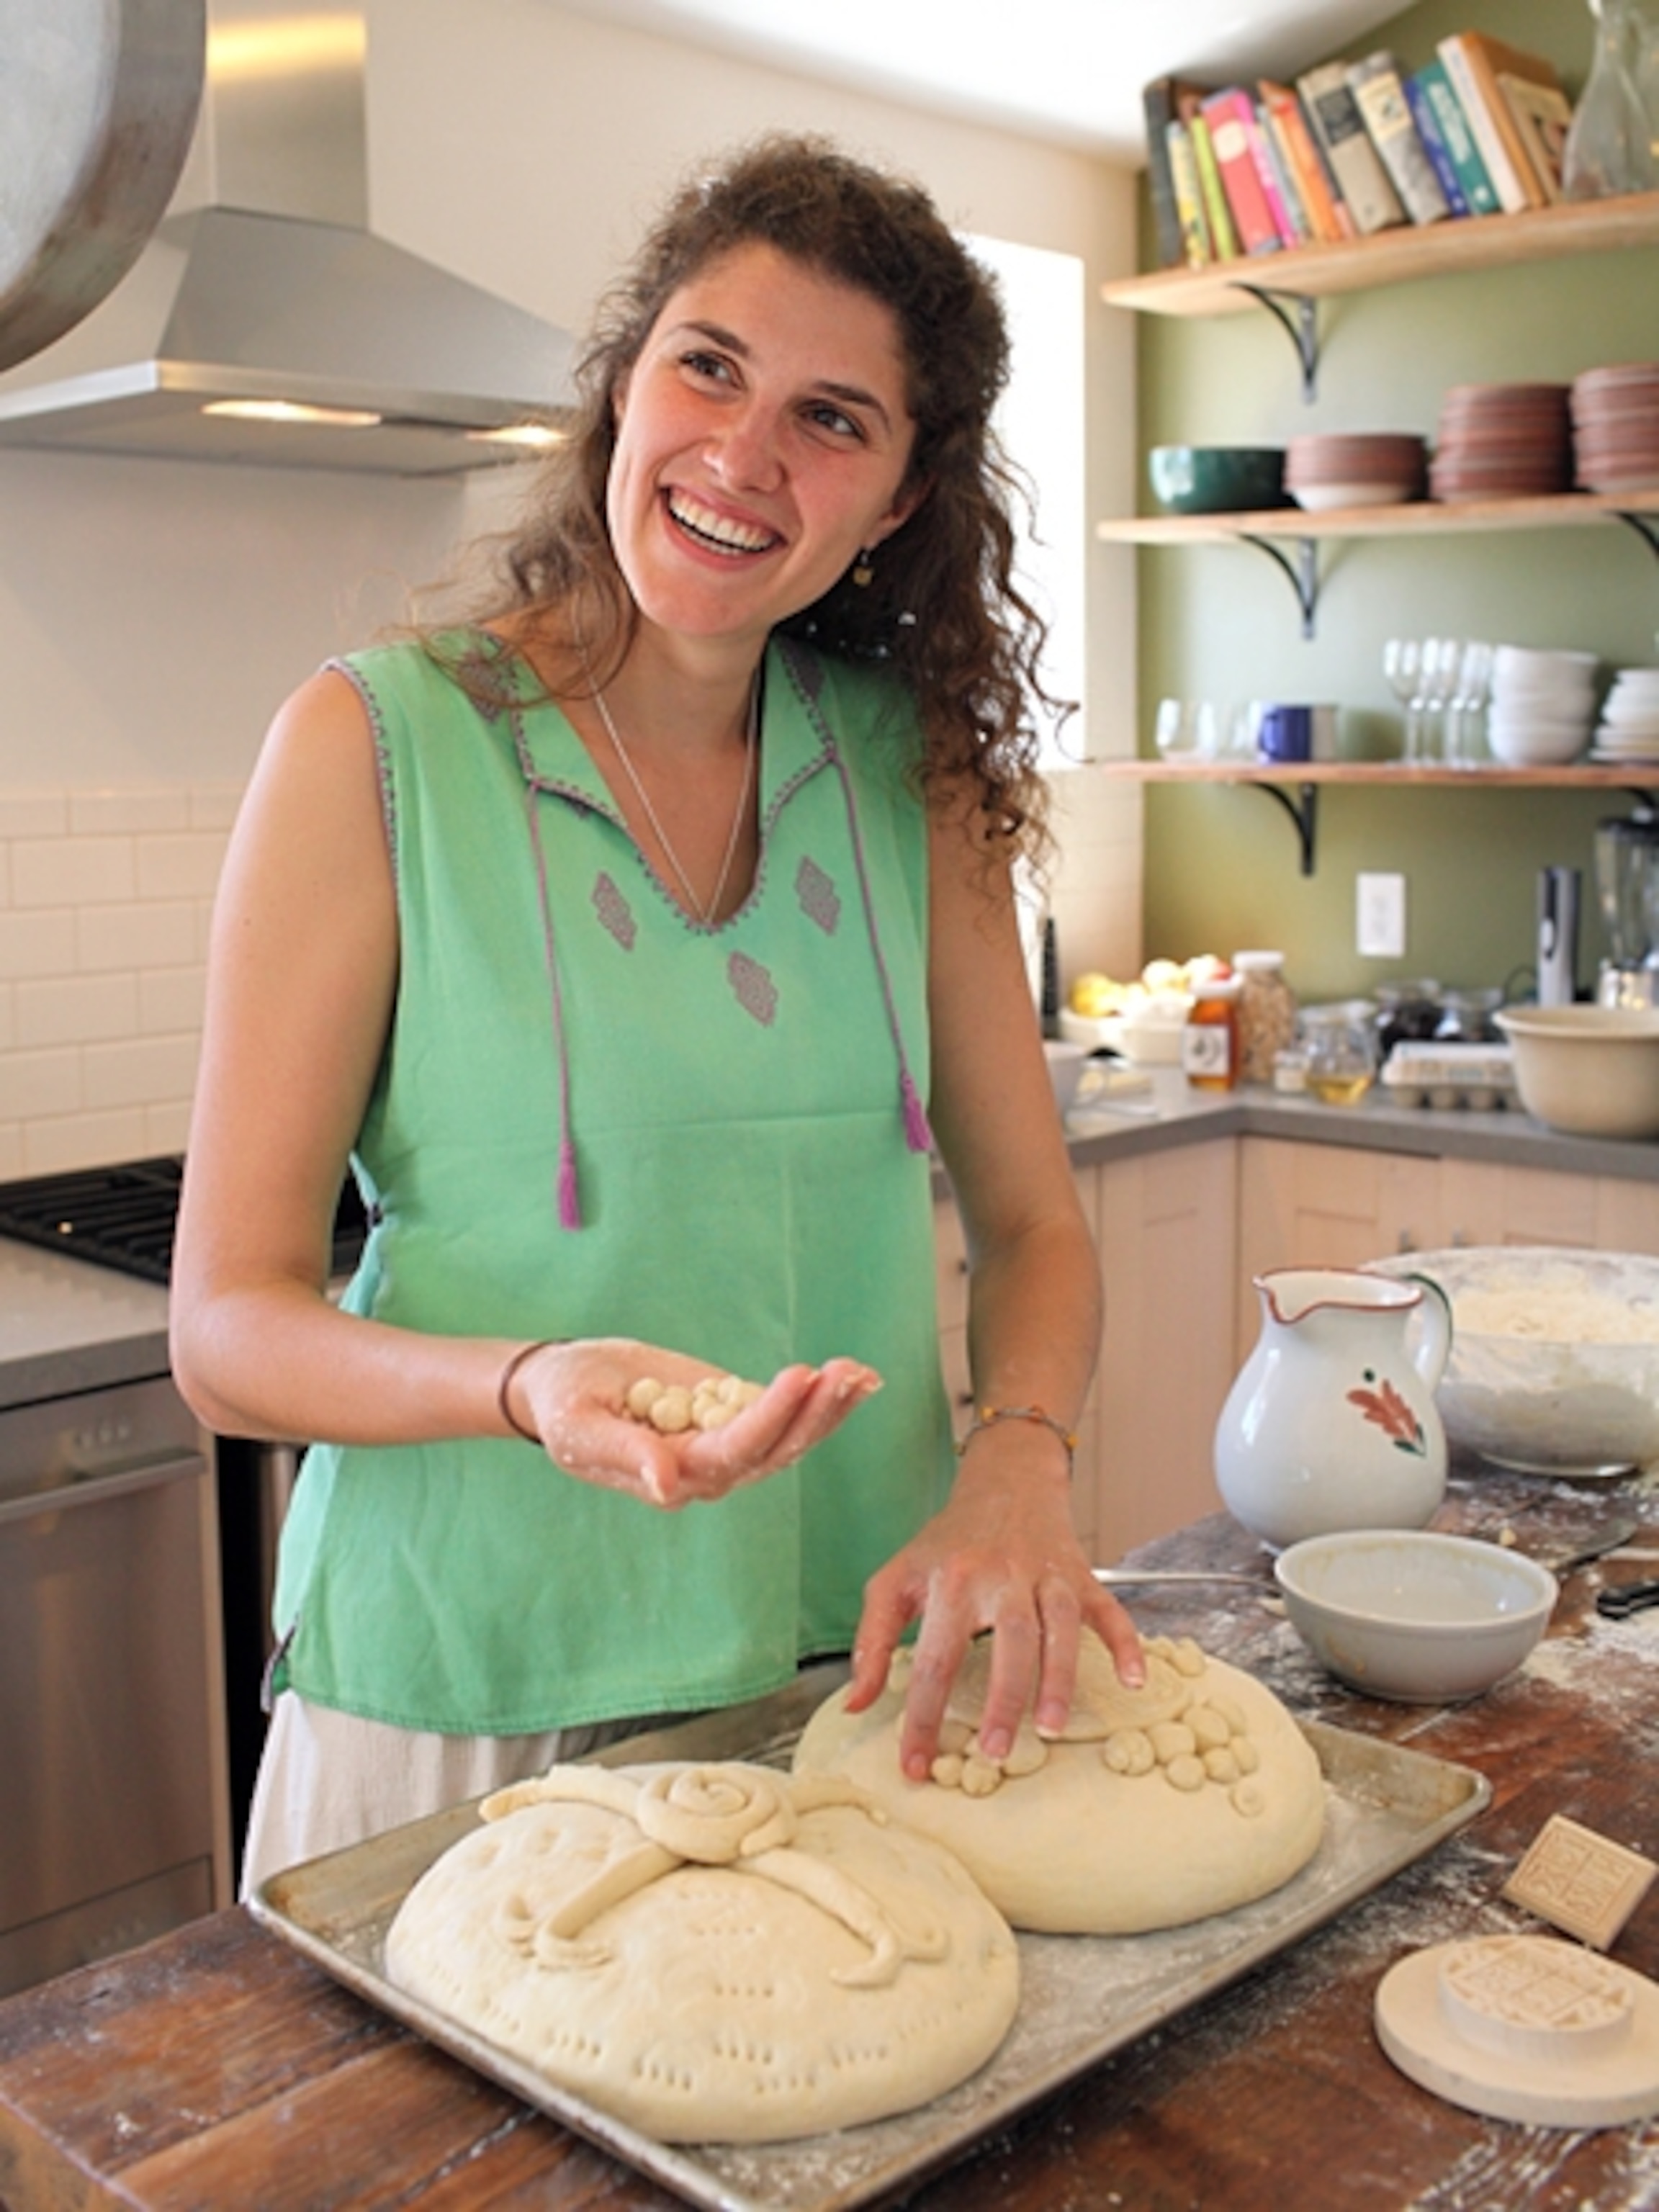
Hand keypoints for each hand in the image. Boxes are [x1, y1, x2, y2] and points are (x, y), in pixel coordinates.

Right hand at [511, 1339, 881, 1507]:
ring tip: (862, 1373)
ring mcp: (726, 1441)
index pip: (734, 1451)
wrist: (566, 1382)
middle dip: (815, 1413)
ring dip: (827, 1407)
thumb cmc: (565, 1407)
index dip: (770, 1416)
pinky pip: (784, 1410)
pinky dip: (819, 1396)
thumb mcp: (580, 1430)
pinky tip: (853, 1374)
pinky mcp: (733, 1413)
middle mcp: (711, 1469)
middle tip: (848, 1373)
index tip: (799, 1376)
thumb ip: (625, 1455)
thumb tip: (667, 1486)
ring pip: (789, 1436)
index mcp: (675, 1476)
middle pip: (775, 1450)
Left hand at [844, 1441, 1142, 1780]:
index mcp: (951, 1583)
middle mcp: (1001, 1578)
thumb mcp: (896, 1580)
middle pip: (1009, 1641)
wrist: (1005, 1482)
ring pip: (1059, 1628)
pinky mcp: (1080, 1577)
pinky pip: (1109, 1611)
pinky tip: (1133, 1681)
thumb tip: (857, 1703)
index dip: (922, 1719)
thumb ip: (872, 1642)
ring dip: (1058, 1679)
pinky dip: (1125, 1644)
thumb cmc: (948, 1542)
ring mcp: (1046, 1577)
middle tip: (996, 1752)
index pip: (935, 1660)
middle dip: (1004, 1699)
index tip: (916, 1766)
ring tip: (1051, 1728)